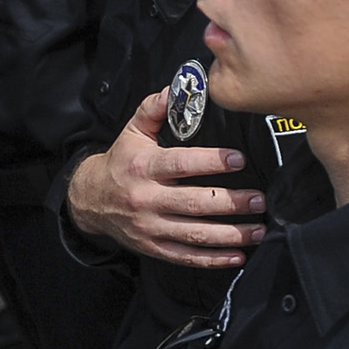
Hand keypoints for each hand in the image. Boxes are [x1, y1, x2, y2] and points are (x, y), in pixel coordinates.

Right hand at [68, 91, 268, 265]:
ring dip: (231, 235)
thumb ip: (154, 109)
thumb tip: (175, 89)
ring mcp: (150, 227)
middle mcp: (147, 199)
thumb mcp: (133, 132)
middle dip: (231, 203)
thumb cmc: (121, 162)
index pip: (182, 164)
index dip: (212, 162)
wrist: (89, 200)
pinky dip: (213, 259)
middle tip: (259, 199)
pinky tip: (238, 255)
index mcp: (144, 168)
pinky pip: (186, 257)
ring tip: (259, 228)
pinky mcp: (153, 247)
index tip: (239, 159)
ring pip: (195, 234)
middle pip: (194, 203)